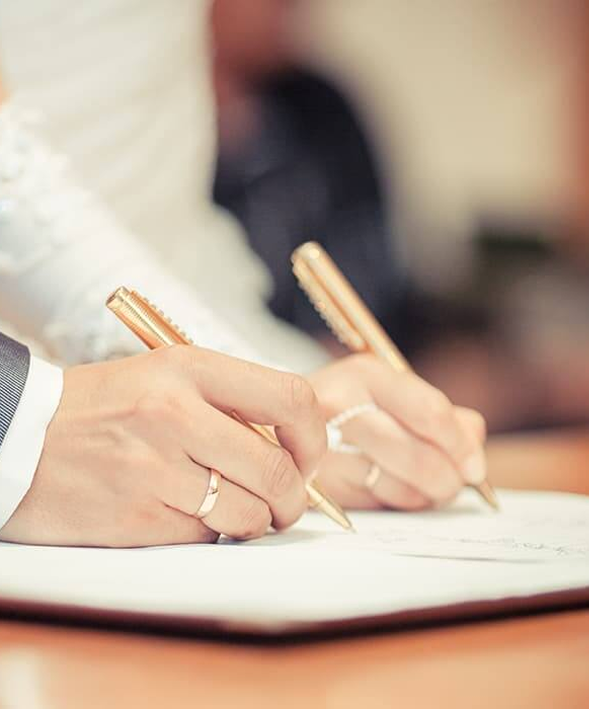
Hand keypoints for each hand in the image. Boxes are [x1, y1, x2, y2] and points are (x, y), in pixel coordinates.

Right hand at [0, 346, 325, 546]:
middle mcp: (176, 414)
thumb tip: (297, 449)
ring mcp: (155, 469)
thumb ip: (232, 405)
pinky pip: (205, 535)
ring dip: (256, 520)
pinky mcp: (137, 518)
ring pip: (248, 513)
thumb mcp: (168, 377)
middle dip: (294, 497)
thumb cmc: (106, 408)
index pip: (290, 398)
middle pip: (277, 469)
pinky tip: (183, 511)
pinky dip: (209, 531)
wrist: (21, 436)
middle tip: (287, 503)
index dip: (314, 436)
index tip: (308, 456)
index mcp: (190, 368)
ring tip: (237, 509)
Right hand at [308, 354, 485, 509]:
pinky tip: (393, 487)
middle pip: (417, 456)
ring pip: (399, 486)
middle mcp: (339, 404)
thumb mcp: (388, 392)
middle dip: (447, 479)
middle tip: (455, 484)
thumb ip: (438, 412)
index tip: (474, 466)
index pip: (429, 412)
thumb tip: (473, 439)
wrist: (276, 421)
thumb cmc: (347, 406)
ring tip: (427, 486)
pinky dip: (395, 501)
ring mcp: (321, 446)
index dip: (460, 445)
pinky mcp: (315, 482)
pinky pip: (374, 502)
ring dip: (424, 495)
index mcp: (365, 375)